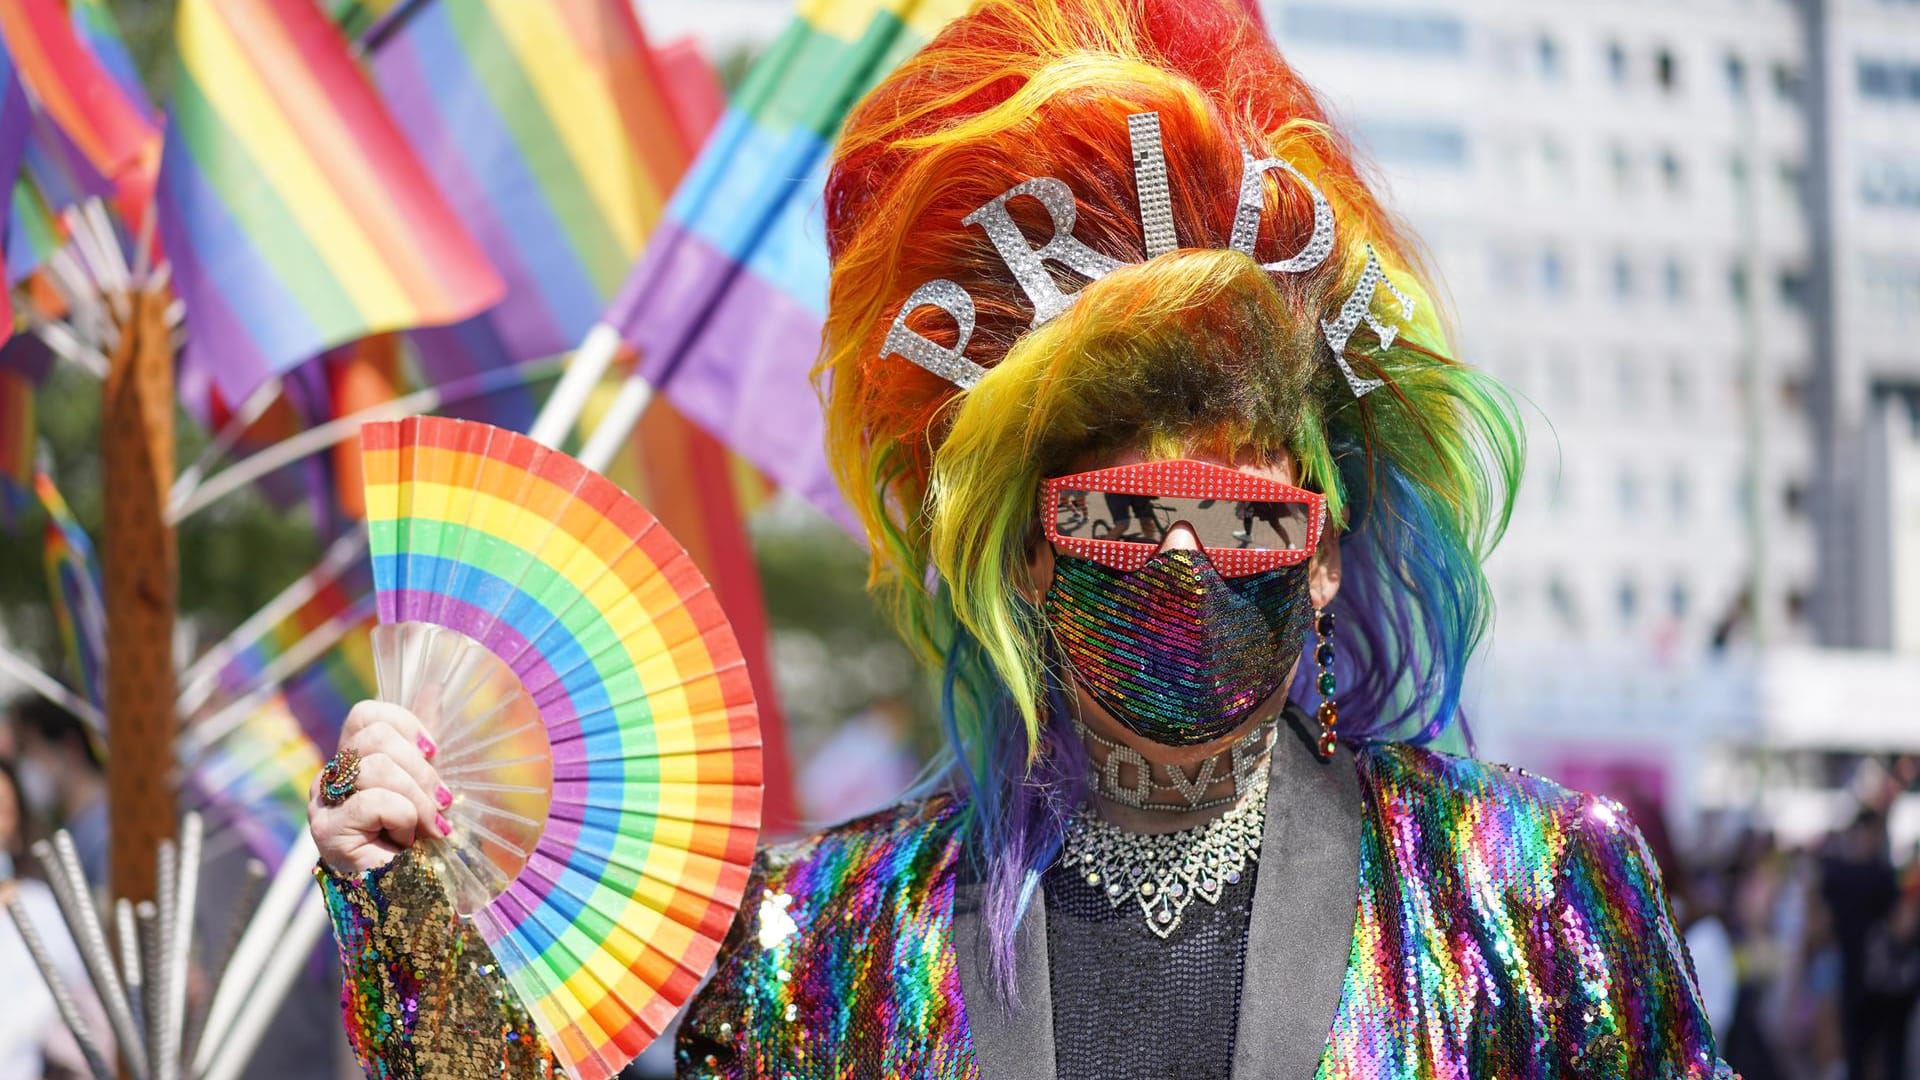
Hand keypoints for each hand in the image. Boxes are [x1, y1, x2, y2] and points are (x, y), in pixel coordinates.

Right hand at [308, 701, 451, 875]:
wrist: (420, 896)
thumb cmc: (426, 841)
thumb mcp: (430, 782)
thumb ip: (425, 740)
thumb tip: (434, 686)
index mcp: (354, 762)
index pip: (366, 715)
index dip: (405, 725)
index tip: (433, 753)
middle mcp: (332, 778)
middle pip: (371, 735)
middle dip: (421, 769)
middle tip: (442, 803)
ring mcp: (324, 805)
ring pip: (374, 766)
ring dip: (417, 799)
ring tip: (428, 828)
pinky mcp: (328, 832)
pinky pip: (373, 801)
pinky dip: (403, 819)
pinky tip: (406, 842)